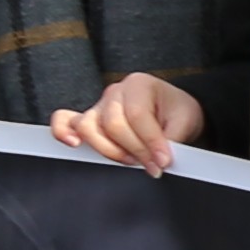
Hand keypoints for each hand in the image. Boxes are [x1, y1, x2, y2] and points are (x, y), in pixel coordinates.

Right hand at [51, 74, 202, 174]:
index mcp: (140, 84)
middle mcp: (115, 92)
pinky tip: (73, 144)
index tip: (163, 161)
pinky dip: (63, 132)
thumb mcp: (186, 121)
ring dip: (110, 150)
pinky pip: (64, 121)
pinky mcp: (88, 120)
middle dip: (134, 150)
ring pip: (88, 128)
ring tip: (132, 160)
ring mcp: (98, 105)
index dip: (150, 142)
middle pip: (112, 124)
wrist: (173, 112)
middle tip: (152, 165)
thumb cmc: (177, 113)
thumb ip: (173, 139)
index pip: (137, 115)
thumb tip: (159, 159)